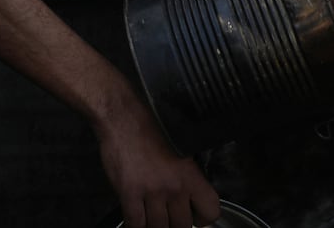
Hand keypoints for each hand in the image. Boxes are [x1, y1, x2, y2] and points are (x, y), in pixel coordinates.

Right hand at [95, 97, 219, 227]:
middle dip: (175, 224)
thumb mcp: (179, 146)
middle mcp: (174, 187)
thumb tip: (188, 191)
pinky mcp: (129, 193)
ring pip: (158, 227)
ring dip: (155, 225)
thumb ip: (186, 172)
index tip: (194, 216)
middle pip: (181, 225)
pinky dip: (135, 226)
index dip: (203, 218)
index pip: (210, 210)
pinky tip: (135, 220)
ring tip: (151, 219)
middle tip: (168, 218)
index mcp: (190, 174)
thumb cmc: (150, 126)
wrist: (122, 117)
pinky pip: (136, 223)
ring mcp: (151, 192)